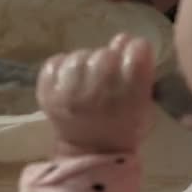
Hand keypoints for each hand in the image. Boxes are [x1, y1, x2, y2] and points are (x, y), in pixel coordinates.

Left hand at [37, 34, 154, 154]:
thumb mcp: (143, 104)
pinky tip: (69, 81)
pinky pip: (54, 63)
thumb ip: (140, 71)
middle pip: (106, 52)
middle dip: (109, 60)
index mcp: (130, 94)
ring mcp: (70, 92)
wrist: (89, 152)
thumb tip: (125, 39)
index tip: (133, 61)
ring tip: (86, 80)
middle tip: (106, 78)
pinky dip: (61, 67)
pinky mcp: (47, 92)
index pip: (137, 49)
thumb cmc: (123, 128)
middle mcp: (99, 90)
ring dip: (85, 64)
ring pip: (80, 56)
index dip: (135, 52)